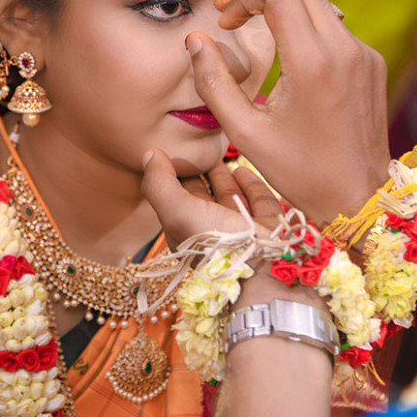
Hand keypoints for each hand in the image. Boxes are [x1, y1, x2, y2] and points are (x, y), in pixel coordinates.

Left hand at [141, 151, 281, 250]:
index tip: (172, 153)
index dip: (173, 177)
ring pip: (230, 197)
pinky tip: (243, 168)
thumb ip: (159, 182)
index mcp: (187, 231)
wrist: (256, 265)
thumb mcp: (175, 210)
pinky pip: (257, 199)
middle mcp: (213, 230)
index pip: (176, 199)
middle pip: (202, 197)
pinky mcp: (266, 224)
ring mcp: (241, 228)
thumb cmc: (211, 242)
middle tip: (195, 151)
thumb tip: (150, 153)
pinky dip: (250, 183)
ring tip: (217, 156)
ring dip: (222, 177)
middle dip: (198, 175)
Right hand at [184, 0, 390, 224]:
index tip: (224, 20)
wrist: (359, 197)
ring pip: (319, 1)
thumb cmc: (300, 172)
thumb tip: (195, 41)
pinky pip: (334, 26)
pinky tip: (283, 41)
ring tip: (249, 11)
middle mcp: (345, 49)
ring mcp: (363, 54)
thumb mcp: (245, 134)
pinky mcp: (371, 63)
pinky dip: (304, 23)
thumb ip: (213, 83)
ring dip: (283, 1)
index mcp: (314, 63)